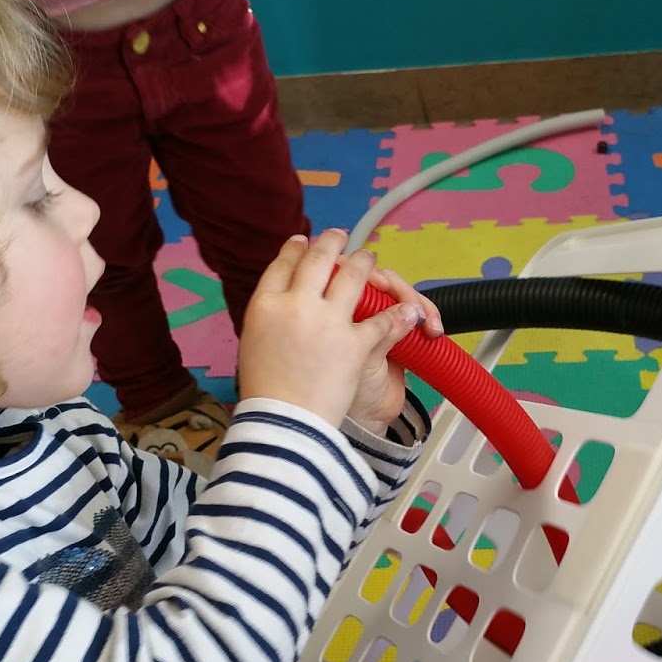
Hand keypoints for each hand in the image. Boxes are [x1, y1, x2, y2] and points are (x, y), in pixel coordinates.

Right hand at [237, 231, 437, 432]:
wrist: (283, 424)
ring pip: (354, 275)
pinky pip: (383, 320)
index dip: (295, 250)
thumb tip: (285, 304)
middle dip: (331, 243)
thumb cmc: (265, 392)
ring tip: (370, 260)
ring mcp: (328, 321)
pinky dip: (399, 314)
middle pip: (318, 259)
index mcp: (265, 305)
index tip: (303, 242)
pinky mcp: (355, 344)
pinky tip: (407, 308)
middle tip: (339, 237)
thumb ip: (272, 319)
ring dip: (365, 263)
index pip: (282, 264)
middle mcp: (296, 304)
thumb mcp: (254, 346)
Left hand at [346, 262, 442, 434]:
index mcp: (332, 310)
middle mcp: (355, 309)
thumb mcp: (357, 359)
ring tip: (428, 324)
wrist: (363, 421)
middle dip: (400, 290)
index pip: (349, 276)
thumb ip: (377, 329)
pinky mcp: (400, 329)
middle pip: (382, 280)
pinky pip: (416, 312)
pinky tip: (432, 328)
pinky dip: (427, 316)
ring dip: (418, 303)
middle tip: (412, 307)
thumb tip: (404, 308)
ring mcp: (378, 318)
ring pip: (401, 294)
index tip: (382, 285)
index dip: (367, 274)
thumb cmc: (340, 391)